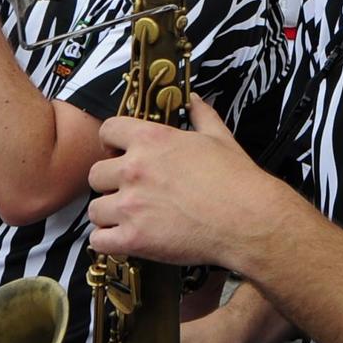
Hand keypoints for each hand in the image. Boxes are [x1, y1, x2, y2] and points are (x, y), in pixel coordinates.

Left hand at [88, 95, 299, 270]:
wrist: (247, 219)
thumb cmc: (236, 179)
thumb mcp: (219, 137)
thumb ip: (201, 115)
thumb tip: (195, 99)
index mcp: (152, 139)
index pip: (107, 130)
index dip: (111, 142)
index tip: (119, 153)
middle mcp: (134, 169)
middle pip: (96, 174)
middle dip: (109, 183)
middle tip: (128, 192)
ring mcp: (131, 205)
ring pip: (95, 210)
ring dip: (109, 215)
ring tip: (128, 220)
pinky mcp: (134, 238)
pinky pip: (99, 241)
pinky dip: (108, 242)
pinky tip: (123, 240)